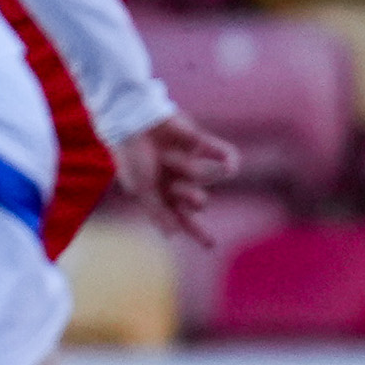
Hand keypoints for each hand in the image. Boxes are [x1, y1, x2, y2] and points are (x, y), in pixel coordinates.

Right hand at [110, 110, 239, 246]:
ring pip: (203, 176)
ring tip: (171, 158)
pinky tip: (231, 166)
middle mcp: (173, 178)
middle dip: (192, 198)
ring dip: (188, 170)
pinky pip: (220, 153)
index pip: (179, 216)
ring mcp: (186, 159)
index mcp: (157, 192)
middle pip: (194, 199)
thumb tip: (172, 234)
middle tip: (194, 199)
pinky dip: (226, 158)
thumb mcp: (143, 188)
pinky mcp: (197, 142)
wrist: (134, 119)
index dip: (194, 230)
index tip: (210, 246)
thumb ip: (158, 211)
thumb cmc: (132, 155)